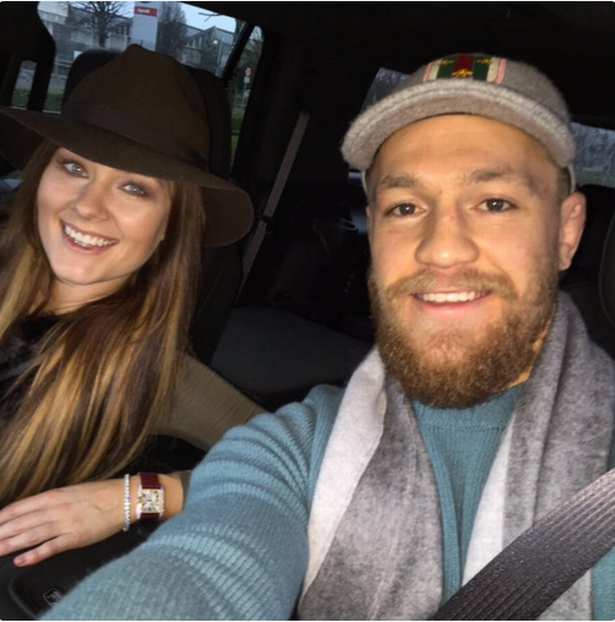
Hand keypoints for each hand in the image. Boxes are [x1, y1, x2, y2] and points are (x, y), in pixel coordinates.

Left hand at [0, 479, 124, 566]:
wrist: (125, 497)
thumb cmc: (102, 493)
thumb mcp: (73, 491)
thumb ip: (53, 501)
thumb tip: (34, 510)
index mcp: (55, 495)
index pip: (20, 507)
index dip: (3, 517)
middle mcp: (56, 509)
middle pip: (20, 523)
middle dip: (1, 533)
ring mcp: (65, 524)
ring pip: (30, 535)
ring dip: (9, 545)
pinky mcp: (75, 537)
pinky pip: (50, 548)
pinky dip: (34, 555)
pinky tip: (21, 561)